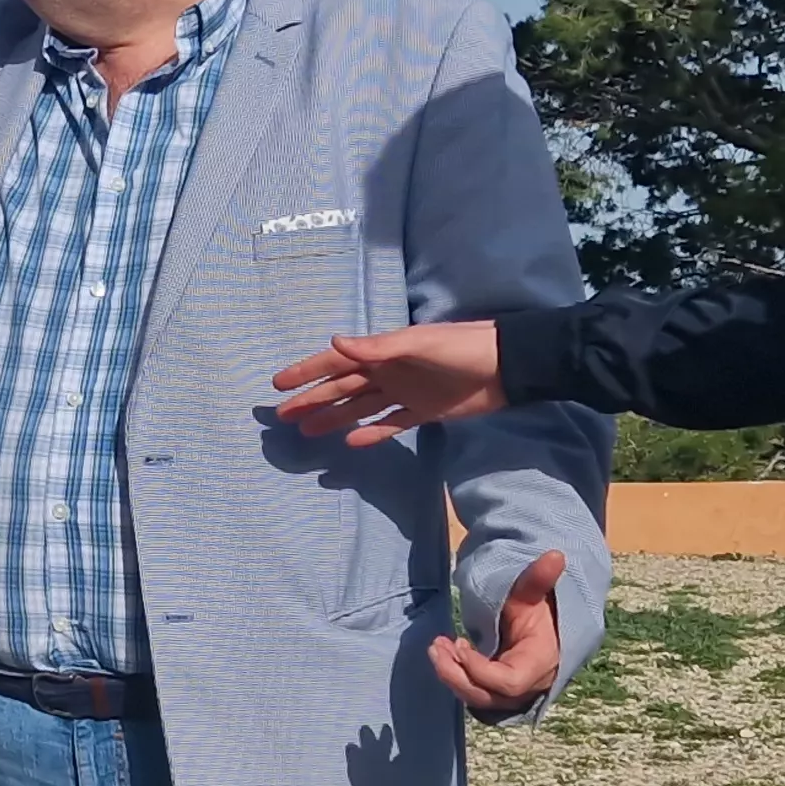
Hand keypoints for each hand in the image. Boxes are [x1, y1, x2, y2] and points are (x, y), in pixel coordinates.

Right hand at [271, 322, 508, 444]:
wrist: (506, 367)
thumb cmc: (461, 348)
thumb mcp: (418, 343)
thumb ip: (378, 347)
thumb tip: (335, 342)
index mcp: (383, 352)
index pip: (336, 362)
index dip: (307, 372)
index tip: (278, 385)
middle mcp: (388, 371)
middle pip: (342, 388)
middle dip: (313, 399)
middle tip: (283, 416)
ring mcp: (405, 393)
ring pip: (360, 407)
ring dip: (334, 418)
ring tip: (307, 432)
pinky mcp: (424, 412)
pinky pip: (390, 424)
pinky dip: (371, 433)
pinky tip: (351, 443)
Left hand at [433, 550, 568, 717]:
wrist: (547, 627)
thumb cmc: (541, 610)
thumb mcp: (535, 594)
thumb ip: (539, 579)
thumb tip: (555, 554)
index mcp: (539, 665)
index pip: (509, 682)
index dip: (482, 670)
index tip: (461, 644)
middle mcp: (526, 687)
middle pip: (487, 697)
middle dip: (457, 676)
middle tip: (436, 648)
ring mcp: (511, 694)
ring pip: (477, 697)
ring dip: (452, 675)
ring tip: (436, 647)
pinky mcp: (496, 692)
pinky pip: (474, 691)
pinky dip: (456, 676)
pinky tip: (444, 652)